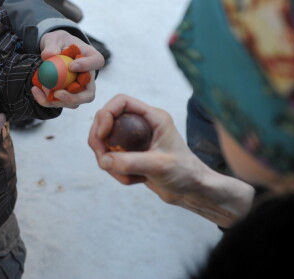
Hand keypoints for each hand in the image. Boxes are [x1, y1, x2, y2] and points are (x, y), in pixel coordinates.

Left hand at [32, 30, 103, 107]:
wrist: (52, 51)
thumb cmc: (58, 43)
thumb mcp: (54, 39)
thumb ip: (51, 45)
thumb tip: (49, 55)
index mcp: (91, 57)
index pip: (96, 62)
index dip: (86, 66)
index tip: (71, 66)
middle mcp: (88, 77)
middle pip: (88, 94)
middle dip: (73, 97)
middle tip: (57, 93)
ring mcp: (78, 90)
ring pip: (74, 103)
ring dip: (57, 101)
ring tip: (43, 87)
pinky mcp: (67, 96)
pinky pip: (59, 103)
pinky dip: (46, 100)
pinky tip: (35, 90)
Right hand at [88, 94, 253, 226]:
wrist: (193, 192)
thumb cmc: (185, 173)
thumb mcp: (158, 166)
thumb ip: (130, 162)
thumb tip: (103, 160)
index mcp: (153, 117)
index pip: (121, 102)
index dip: (106, 114)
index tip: (102, 135)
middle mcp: (143, 124)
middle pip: (107, 119)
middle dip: (99, 139)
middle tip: (101, 157)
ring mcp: (136, 139)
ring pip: (106, 141)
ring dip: (107, 160)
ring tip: (124, 176)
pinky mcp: (132, 154)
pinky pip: (112, 157)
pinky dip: (115, 170)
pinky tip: (133, 181)